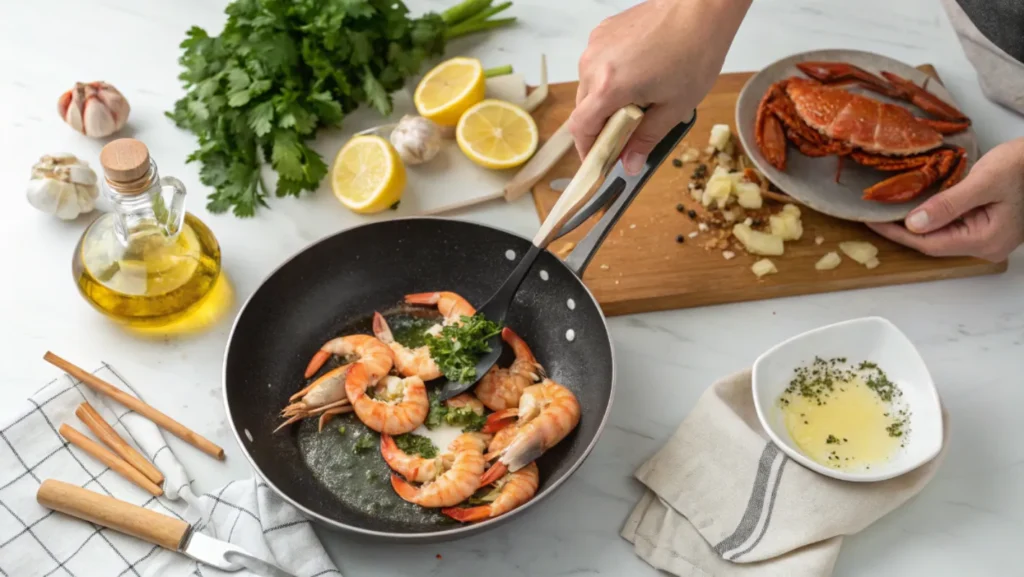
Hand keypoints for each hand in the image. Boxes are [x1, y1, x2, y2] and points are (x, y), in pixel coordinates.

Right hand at [570, 0, 751, 174]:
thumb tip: (629, 164)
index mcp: (609, 87)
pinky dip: (610, 76)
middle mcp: (593, 64)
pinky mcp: (603, 31)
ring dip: (606, 99)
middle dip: (601, 126)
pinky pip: (597, 63)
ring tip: (638, 98)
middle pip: (583, 107)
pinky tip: (637, 73)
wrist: (701, 8)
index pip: (580, 128)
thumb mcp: (674, 107)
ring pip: (589, 85)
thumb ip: (646, 139)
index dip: (586, 150)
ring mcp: (596, 45)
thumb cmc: (694, 52)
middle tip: (626, 135)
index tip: (599, 161)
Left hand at [867, 138, 1023, 261]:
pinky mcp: (988, 225)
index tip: (872, 222)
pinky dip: (933, 216)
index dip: (897, 234)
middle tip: (874, 214)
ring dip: (916, 223)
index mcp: (986, 241)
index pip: (929, 244)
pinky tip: (916, 206)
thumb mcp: (985, 182)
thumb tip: (913, 224)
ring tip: (888, 210)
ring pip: (942, 234)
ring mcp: (988, 237)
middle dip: (903, 230)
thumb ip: (948, 205)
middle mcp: (986, 246)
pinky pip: (953, 225)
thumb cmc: (1023, 167)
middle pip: (934, 243)